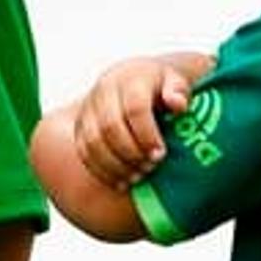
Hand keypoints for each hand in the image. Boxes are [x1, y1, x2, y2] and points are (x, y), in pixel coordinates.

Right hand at [73, 56, 199, 188]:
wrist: (135, 79)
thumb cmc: (161, 87)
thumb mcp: (176, 82)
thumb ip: (179, 91)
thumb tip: (178, 104)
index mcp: (130, 78)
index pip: (134, 108)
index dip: (147, 135)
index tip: (161, 155)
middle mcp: (105, 91)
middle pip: (110, 127)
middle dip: (131, 153)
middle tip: (150, 168)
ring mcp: (88, 108)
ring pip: (92, 141)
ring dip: (115, 165)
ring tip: (137, 177)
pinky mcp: (80, 125)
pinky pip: (83, 151)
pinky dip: (101, 170)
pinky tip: (120, 182)